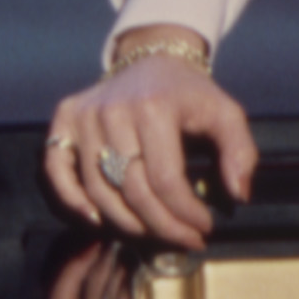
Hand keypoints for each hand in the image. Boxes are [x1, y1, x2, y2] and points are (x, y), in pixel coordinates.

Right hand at [45, 58, 258, 249]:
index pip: (165, 181)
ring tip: (153, 232)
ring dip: (126, 223)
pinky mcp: (65, 119)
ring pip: (99, 190)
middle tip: (183, 239)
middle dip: (161, 226)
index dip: (185, 214)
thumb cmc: (189, 94)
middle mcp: (113, 111)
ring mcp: (85, 116)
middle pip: (132, 191)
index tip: (203, 228)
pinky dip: (71, 200)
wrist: (152, 59)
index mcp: (154, 107)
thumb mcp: (226, 114)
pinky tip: (95, 219)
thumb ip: (241, 152)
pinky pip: (57, 169)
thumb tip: (238, 194)